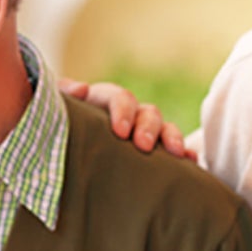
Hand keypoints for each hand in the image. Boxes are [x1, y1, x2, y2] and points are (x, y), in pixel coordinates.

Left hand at [57, 78, 193, 159]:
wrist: (65, 156)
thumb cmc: (61, 129)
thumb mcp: (60, 113)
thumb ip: (64, 97)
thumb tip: (81, 88)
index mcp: (104, 101)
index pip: (120, 98)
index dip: (123, 111)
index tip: (120, 132)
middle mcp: (130, 114)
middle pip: (148, 112)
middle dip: (148, 128)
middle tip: (143, 146)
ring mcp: (145, 132)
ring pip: (166, 128)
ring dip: (173, 138)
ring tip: (177, 154)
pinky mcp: (155, 152)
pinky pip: (176, 150)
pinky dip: (186, 154)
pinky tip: (191, 162)